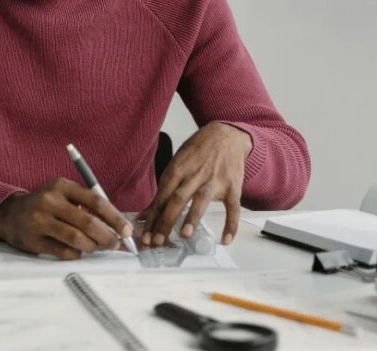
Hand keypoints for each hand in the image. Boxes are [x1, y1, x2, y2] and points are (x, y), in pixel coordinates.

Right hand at [0, 177, 134, 259]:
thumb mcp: (63, 195)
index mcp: (62, 186)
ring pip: (76, 239)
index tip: (127, 230)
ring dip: (92, 246)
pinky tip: (77, 251)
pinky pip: (63, 251)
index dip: (115, 218)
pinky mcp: (34, 240)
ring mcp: (40, 221)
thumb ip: (86, 206)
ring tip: (97, 247)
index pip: (96, 201)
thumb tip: (117, 226)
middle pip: (87, 222)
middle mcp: (50, 201)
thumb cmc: (45, 205)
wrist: (9, 214)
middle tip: (115, 244)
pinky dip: (76, 254)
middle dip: (106, 236)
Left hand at [137, 123, 251, 246]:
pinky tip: (226, 240)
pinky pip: (232, 207)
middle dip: (166, 221)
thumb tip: (146, 214)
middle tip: (157, 241)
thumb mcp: (178, 163)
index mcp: (178, 169)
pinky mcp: (232, 187)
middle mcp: (195, 175)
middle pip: (177, 199)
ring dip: (192, 218)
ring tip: (185, 235)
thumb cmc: (198, 151)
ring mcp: (214, 181)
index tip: (144, 235)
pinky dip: (231, 224)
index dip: (152, 217)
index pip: (162, 196)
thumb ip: (164, 190)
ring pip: (201, 201)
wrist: (227, 134)